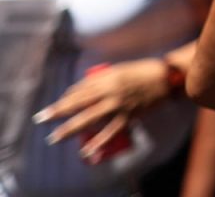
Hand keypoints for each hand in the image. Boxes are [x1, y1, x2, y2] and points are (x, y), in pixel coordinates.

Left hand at [36, 60, 175, 161]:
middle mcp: (109, 91)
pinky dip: (99, 142)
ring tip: (54, 138)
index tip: (54, 107)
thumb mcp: (119, 69)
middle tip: (41, 119)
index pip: (79, 89)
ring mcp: (118, 105)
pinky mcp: (128, 116)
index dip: (65, 98)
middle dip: (57, 112)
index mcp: (106, 78)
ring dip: (69, 129)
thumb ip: (101, 78)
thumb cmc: (142, 71)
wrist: (166, 78)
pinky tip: (87, 151)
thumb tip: (81, 89)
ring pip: (89, 119)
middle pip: (78, 103)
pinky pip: (110, 132)